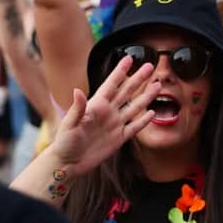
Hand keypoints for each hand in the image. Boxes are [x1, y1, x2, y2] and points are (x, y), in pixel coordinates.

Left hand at [45, 56, 159, 176]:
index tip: (128, 58)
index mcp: (96, 105)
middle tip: (149, 66)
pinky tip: (152, 113)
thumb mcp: (69, 124)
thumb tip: (78, 91)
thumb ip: (77, 108)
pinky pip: (134, 127)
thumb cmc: (65, 142)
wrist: (69, 163)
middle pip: (126, 92)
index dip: (119, 71)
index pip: (111, 85)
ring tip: (157, 86)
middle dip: (138, 79)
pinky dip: (143, 120)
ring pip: (134, 107)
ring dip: (145, 96)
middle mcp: (107, 112)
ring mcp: (114, 125)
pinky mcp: (119, 138)